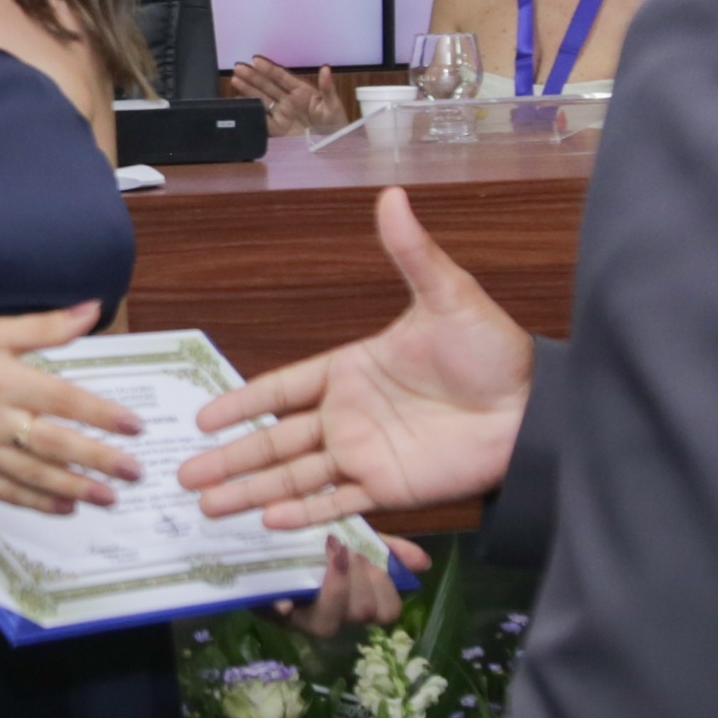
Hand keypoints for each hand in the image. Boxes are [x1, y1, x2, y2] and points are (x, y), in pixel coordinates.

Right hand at [0, 302, 142, 511]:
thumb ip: (44, 327)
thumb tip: (91, 310)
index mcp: (5, 381)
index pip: (65, 400)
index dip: (102, 414)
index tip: (134, 426)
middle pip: (57, 444)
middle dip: (100, 459)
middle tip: (135, 471)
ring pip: (39, 475)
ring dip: (78, 487)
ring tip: (111, 496)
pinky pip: (11, 494)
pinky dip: (40, 502)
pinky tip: (67, 507)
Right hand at [183, 188, 531, 525]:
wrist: (533, 407)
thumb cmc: (492, 350)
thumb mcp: (448, 296)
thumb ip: (412, 253)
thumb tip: (392, 195)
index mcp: (352, 369)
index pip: (283, 387)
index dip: (243, 402)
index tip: (203, 418)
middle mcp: (350, 415)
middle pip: (277, 440)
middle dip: (230, 458)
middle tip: (183, 475)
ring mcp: (366, 453)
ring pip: (295, 476)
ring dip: (251, 491)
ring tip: (207, 506)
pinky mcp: (390, 487)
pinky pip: (338, 502)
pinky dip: (303, 514)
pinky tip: (267, 521)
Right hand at [227, 56, 352, 137]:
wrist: (333, 146)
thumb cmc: (336, 124)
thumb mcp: (333, 105)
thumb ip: (328, 88)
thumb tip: (326, 68)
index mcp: (301, 91)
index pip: (282, 77)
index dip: (269, 69)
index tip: (256, 60)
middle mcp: (288, 101)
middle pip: (267, 86)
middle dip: (252, 76)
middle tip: (238, 67)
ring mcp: (281, 115)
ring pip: (261, 99)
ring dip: (248, 90)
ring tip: (235, 79)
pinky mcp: (277, 130)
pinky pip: (261, 120)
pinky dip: (249, 113)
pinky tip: (239, 104)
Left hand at [277, 529, 431, 635]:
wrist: (264, 545)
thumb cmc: (317, 545)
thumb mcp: (355, 540)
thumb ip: (387, 549)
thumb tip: (424, 562)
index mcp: (357, 602)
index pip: (388, 611)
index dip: (384, 586)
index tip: (370, 556)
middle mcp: (334, 617)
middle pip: (361, 613)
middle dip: (359, 576)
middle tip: (345, 547)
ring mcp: (302, 620)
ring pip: (329, 623)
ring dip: (333, 587)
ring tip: (327, 550)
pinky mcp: (271, 613)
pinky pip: (280, 616)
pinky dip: (284, 606)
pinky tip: (283, 597)